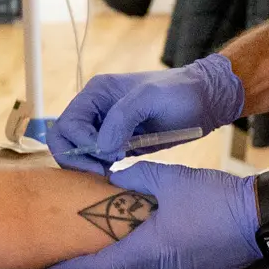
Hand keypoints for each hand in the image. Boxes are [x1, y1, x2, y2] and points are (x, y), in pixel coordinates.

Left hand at [43, 162, 259, 268]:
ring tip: (101, 258)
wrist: (257, 219)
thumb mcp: (167, 178)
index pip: (99, 268)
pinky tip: (142, 255)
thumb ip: (132, 179)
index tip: (49, 268)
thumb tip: (107, 178)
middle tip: (72, 261)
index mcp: (147, 249)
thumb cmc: (211, 197)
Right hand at [49, 54, 243, 174]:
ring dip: (87, 166)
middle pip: (64, 139)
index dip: (81, 144)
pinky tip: (115, 176)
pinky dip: (100, 170)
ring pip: (77, 152)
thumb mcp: (151, 97)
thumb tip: (100, 147)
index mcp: (96, 93)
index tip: (107, 155)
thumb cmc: (180, 92)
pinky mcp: (118, 143)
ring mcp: (106, 128)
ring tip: (109, 175)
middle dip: (76, 158)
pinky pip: (97, 160)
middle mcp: (95, 110)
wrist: (205, 100)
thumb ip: (122, 118)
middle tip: (100, 172)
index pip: (67, 124)